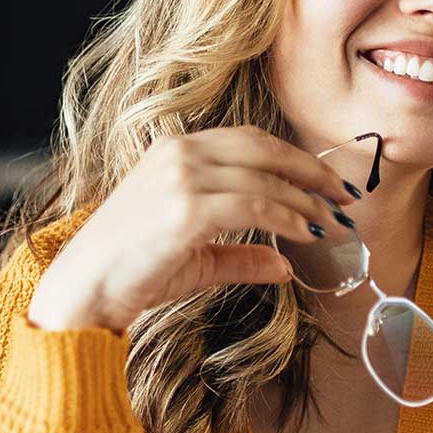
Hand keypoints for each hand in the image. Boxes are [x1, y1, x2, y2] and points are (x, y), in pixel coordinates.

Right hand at [27, 127, 358, 332]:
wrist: (85, 291)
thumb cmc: (132, 271)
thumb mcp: (195, 257)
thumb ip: (240, 254)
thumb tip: (285, 265)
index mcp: (177, 150)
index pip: (252, 141)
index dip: (297, 160)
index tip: (330, 184)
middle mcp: (179, 154)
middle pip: (265, 150)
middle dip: (313, 174)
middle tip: (346, 198)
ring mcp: (180, 178)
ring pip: (265, 179)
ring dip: (307, 203)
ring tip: (333, 225)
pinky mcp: (184, 210)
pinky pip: (254, 206)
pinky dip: (287, 219)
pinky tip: (306, 236)